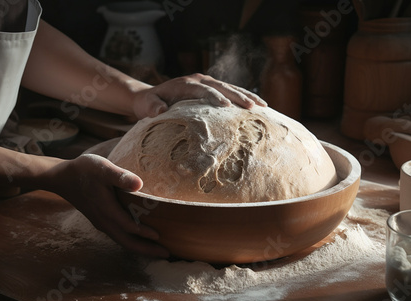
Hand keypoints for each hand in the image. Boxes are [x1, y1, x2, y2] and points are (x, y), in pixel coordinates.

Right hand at [48, 154, 168, 257]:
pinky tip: (140, 239)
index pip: (129, 227)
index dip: (145, 233)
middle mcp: (104, 221)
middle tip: (167, 255)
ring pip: (123, 241)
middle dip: (147, 250)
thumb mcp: (102, 168)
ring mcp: (102, 223)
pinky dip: (132, 241)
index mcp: (107, 210)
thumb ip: (120, 176)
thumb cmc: (84, 170)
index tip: (161, 236)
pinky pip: (119, 236)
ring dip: (141, 248)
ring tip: (158, 251)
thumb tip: (140, 184)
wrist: (62, 178)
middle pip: (128, 242)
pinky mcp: (101, 221)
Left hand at [133, 73, 266, 118]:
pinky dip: (244, 96)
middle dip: (238, 96)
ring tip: (263, 106)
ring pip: (230, 87)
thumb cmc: (149, 105)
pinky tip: (258, 105)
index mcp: (185, 84)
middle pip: (222, 87)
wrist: (151, 96)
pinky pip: (230, 90)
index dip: (215, 97)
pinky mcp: (211, 87)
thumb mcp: (147, 107)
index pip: (204, 90)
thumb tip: (159, 111)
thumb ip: (153, 108)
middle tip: (253, 107)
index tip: (227, 106)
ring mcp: (206, 81)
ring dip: (247, 95)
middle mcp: (198, 79)